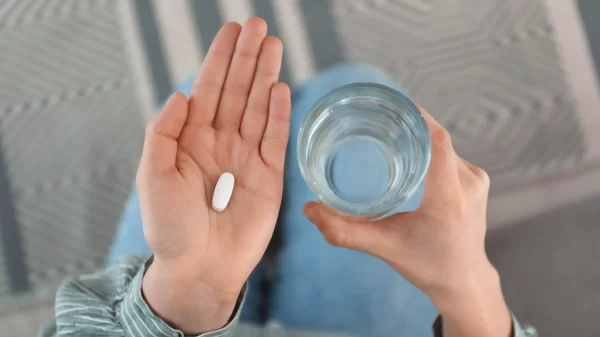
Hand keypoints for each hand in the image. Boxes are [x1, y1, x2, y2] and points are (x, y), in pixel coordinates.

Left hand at [137, 18, 289, 333]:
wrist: (197, 268)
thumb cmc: (170, 227)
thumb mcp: (152, 175)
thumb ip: (163, 132)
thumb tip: (181, 95)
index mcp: (191, 140)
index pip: (208, 89)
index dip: (219, 59)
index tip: (231, 31)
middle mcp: (221, 143)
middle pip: (236, 91)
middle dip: (247, 58)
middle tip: (257, 26)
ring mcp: (247, 158)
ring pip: (258, 108)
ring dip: (265, 76)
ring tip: (273, 44)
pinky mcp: (270, 178)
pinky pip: (275, 139)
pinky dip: (278, 114)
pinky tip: (279, 88)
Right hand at [303, 106, 511, 336]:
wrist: (464, 280)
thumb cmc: (427, 264)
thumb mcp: (383, 247)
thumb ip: (344, 231)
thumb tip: (309, 209)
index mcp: (448, 198)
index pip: (437, 141)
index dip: (417, 116)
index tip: (391, 104)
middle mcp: (468, 184)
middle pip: (436, 138)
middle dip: (408, 123)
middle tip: (377, 115)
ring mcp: (476, 180)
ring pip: (443, 144)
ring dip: (418, 134)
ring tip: (388, 127)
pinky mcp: (476, 180)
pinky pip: (450, 152)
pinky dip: (429, 145)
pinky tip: (408, 146)